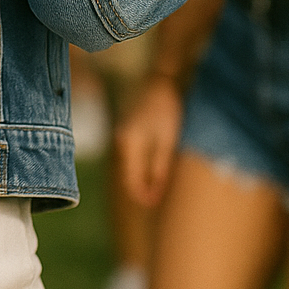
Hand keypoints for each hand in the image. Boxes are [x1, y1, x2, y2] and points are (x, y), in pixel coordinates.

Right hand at [116, 76, 183, 207]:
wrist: (161, 82)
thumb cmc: (167, 110)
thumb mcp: (167, 141)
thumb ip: (160, 169)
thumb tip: (155, 195)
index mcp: (129, 144)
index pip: (131, 180)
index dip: (142, 196)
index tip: (155, 206)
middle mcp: (122, 140)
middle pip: (128, 174)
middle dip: (142, 189)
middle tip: (159, 201)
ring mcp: (124, 134)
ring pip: (131, 165)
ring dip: (142, 178)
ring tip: (160, 187)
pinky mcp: (129, 130)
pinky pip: (133, 155)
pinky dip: (142, 166)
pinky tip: (155, 168)